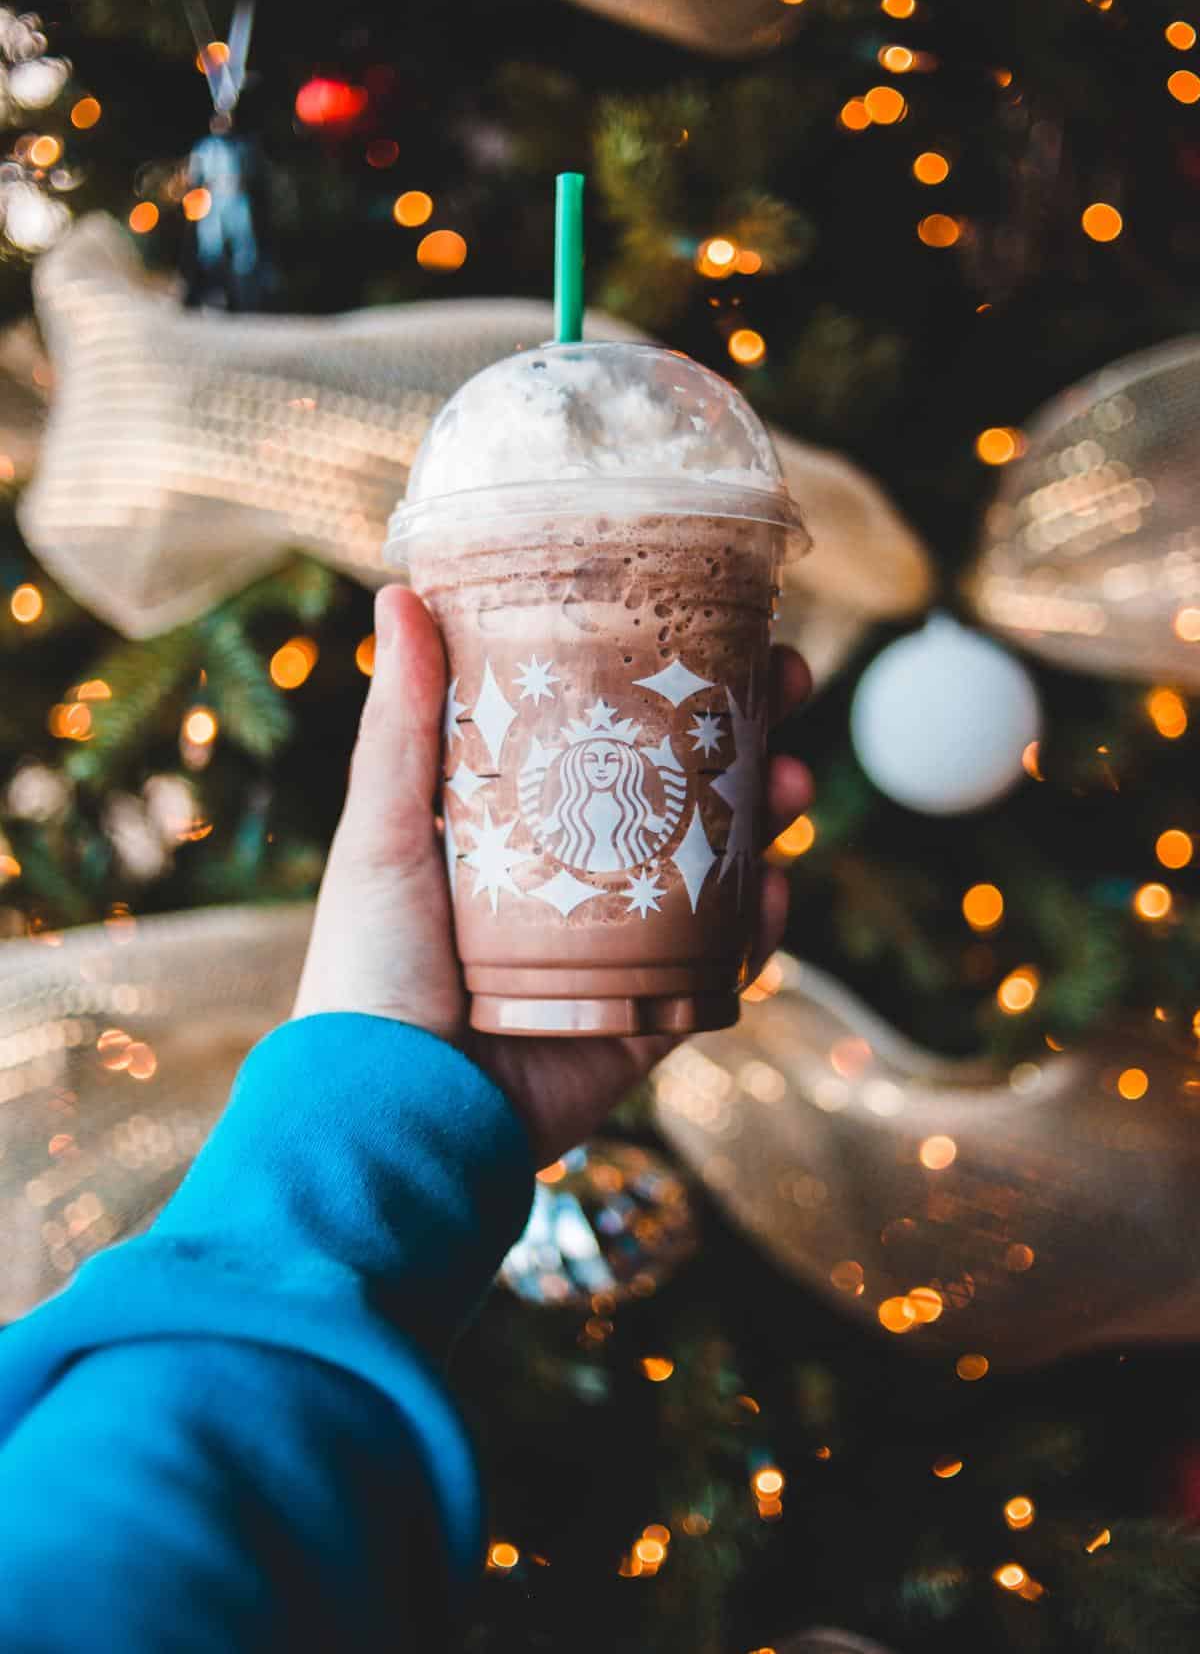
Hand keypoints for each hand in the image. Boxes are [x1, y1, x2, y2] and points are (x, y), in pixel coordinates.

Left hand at [293, 586, 811, 1163]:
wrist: (395, 1115)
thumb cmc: (371, 970)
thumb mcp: (384, 834)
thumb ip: (400, 726)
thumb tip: (399, 595)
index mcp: (519, 828)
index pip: (610, 738)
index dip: (666, 685)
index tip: (714, 631)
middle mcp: (579, 880)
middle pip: (684, 793)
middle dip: (745, 741)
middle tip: (786, 692)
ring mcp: (623, 950)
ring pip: (723, 871)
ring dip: (769, 821)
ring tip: (792, 786)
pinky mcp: (649, 1017)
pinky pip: (723, 969)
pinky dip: (761, 929)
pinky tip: (778, 891)